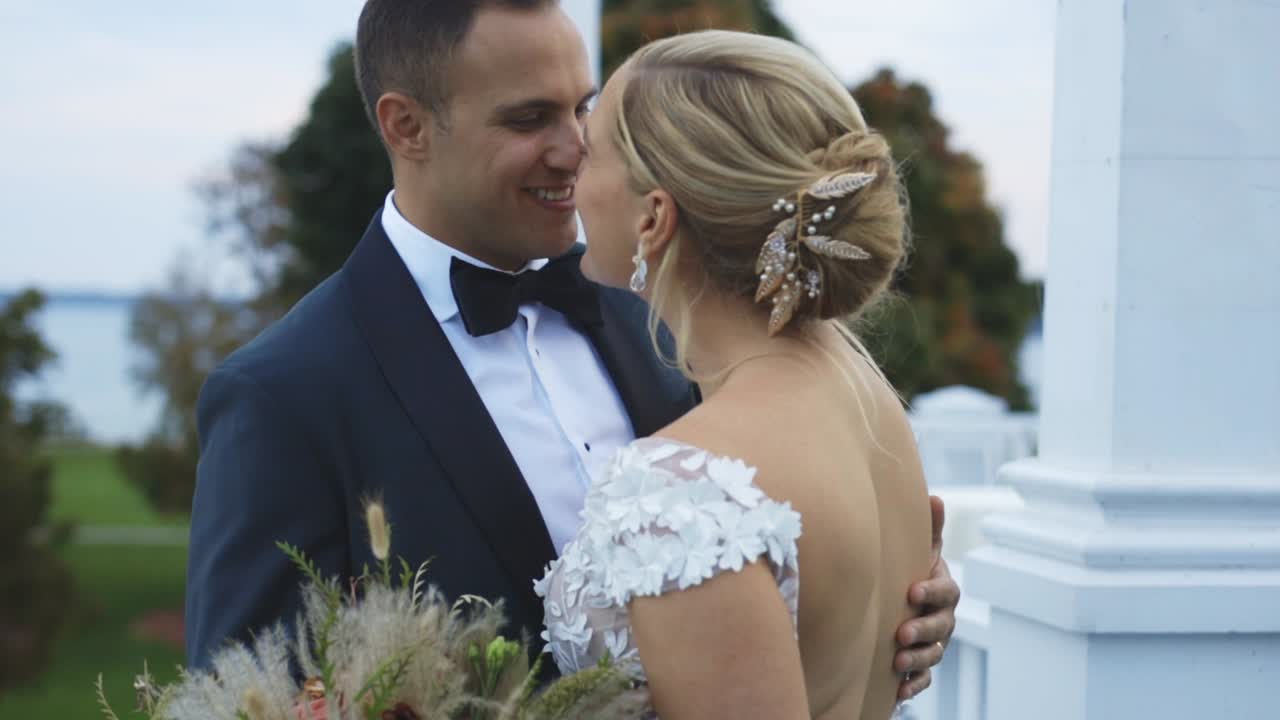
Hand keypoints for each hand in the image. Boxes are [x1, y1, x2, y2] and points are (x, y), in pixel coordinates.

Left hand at [894, 495, 959, 699]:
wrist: (897, 601)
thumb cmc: (908, 570)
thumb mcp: (916, 551)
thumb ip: (928, 529)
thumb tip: (935, 496)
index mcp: (942, 589)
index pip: (947, 591)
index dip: (932, 592)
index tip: (912, 592)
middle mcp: (943, 617)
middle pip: (942, 627)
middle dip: (923, 630)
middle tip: (901, 633)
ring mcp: (935, 642)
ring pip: (934, 654)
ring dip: (918, 659)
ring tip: (897, 661)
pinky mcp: (921, 666)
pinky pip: (924, 679)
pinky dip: (914, 684)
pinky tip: (900, 689)